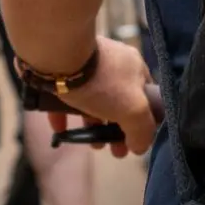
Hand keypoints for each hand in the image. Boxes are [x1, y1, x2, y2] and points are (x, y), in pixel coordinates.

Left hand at [54, 35, 159, 157]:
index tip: (132, 143)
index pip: (146, 97)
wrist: (58, 54)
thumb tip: (140, 147)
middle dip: (115, 128)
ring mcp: (86, 64)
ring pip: (92, 99)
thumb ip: (142, 130)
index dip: (141, 122)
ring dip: (91, 122)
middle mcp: (113, 62)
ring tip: (86, 142)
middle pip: (118, 101)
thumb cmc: (101, 82)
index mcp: (135, 68)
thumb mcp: (133, 109)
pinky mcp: (62, 69)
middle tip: (111, 150)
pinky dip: (65, 114)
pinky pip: (66, 95)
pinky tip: (60, 131)